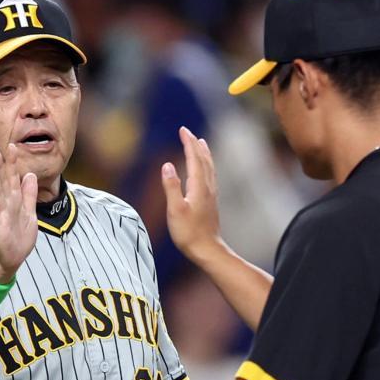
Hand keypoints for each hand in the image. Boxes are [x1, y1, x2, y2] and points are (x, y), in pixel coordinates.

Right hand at [0, 144, 38, 280]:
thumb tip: (30, 175)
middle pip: (3, 183)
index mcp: (13, 201)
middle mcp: (5, 206)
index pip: (13, 179)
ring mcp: (0, 216)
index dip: (13, 164)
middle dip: (1, 166)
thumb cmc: (19, 236)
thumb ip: (29, 195)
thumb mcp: (29, 213)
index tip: (12, 146)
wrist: (12, 259)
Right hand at [160, 126, 222, 262]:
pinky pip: (210, 177)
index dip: (188, 143)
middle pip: (203, 160)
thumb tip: (167, 165)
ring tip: (201, 144)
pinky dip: (207, 167)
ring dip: (204, 154)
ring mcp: (211, 195)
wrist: (207, 250)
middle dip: (195, 144)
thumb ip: (171, 187)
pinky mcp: (211, 203)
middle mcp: (207, 188)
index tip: (183, 130)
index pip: (194, 159)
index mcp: (198, 187)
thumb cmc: (189, 234)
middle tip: (188, 132)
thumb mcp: (175, 210)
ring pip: (209, 168)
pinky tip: (204, 170)